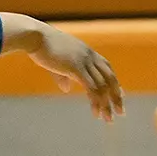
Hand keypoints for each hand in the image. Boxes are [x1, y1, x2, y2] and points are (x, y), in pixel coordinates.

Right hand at [4, 17, 122, 121]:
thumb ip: (63, 76)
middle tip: (120, 112)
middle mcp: (90, 57)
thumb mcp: (57, 63)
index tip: (120, 95)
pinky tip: (96, 113)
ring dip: (107, 104)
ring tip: (108, 118)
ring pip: (103, 86)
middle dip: (117, 96)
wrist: (36, 37)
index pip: (107, 68)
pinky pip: (91, 88)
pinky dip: (96, 101)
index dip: (114, 82)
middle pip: (110, 78)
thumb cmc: (43, 48)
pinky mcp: (76, 68)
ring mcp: (85, 62)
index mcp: (88, 53)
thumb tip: (67, 89)